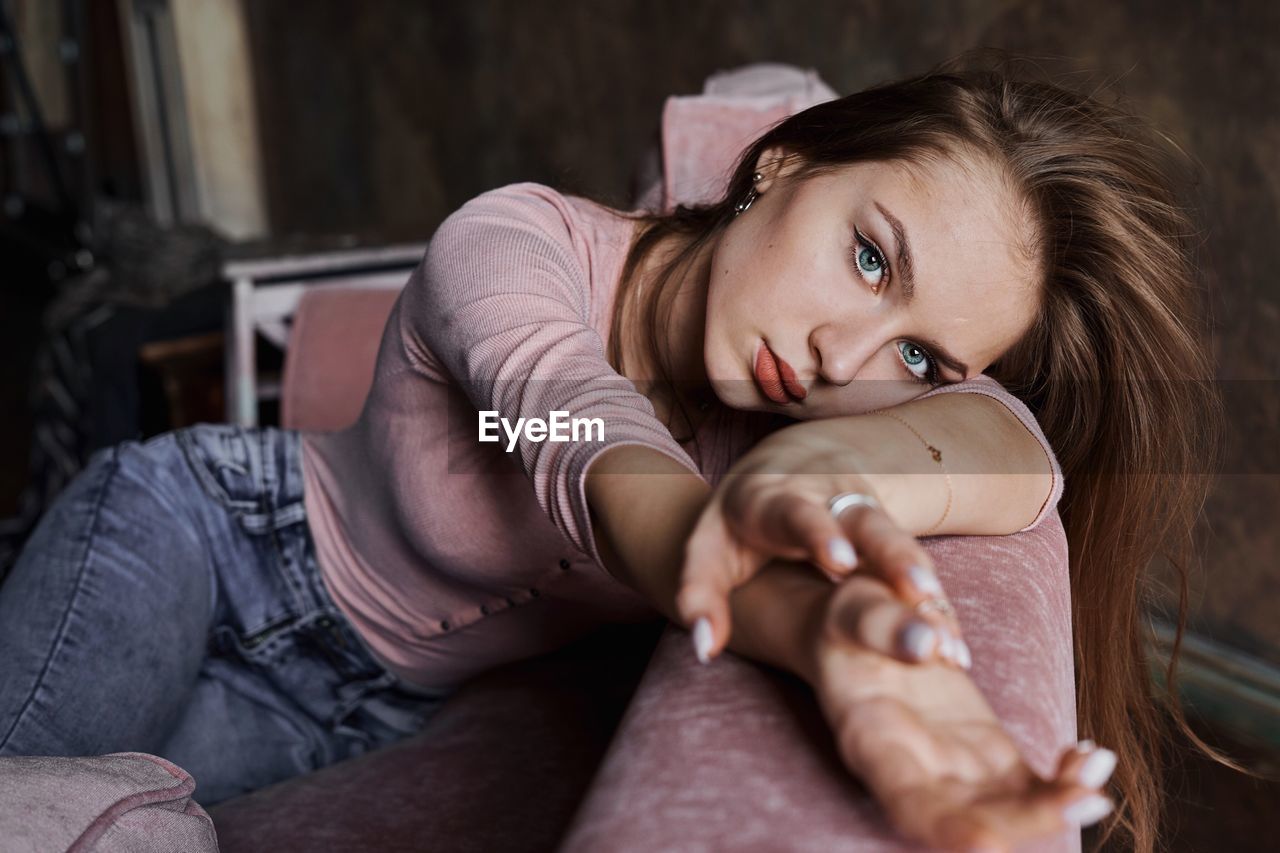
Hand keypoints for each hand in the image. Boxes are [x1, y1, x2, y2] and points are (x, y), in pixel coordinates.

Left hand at [676, 438, 970, 667]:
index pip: (799, 512)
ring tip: (941, 615)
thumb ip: (701, 595)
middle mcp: (829, 502)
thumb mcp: (710, 549)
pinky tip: (954, 649)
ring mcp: (867, 517)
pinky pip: (916, 572)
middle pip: (866, 523)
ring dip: (922, 578)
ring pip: (900, 541)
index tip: (839, 559)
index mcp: (777, 499)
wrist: (789, 469)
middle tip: (917, 588)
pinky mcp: (890, 540)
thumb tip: (705, 648)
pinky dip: (937, 608)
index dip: (819, 532)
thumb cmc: (740, 525)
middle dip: (892, 553)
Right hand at [809, 571, 1116, 851]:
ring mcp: (955, 769)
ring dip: (1058, 804)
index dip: (947, 830)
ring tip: (1096, 772)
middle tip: (1084, 800)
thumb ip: (882, 624)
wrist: (859, 633)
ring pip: (1009, 809)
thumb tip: (928, 642)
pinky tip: (1092, 757)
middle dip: (1028, 821)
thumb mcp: (851, 610)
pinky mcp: (988, 757)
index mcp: (872, 742)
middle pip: (970, 817)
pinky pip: (1031, 785)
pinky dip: (1065, 780)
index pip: (907, 802)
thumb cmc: (845, 622)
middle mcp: (915, 770)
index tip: (989, 845)